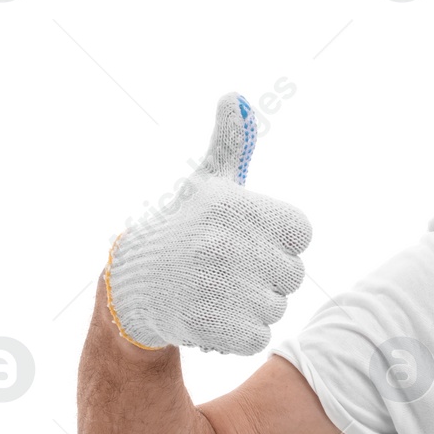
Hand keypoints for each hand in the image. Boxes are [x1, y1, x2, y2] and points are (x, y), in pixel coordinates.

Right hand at [103, 93, 311, 354]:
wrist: (131, 285)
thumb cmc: (183, 227)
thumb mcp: (208, 183)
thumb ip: (232, 144)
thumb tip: (236, 96)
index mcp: (237, 207)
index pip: (302, 233)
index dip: (278, 240)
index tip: (245, 237)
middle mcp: (230, 245)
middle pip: (293, 275)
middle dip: (265, 276)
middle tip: (224, 267)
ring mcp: (223, 289)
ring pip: (276, 308)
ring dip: (251, 307)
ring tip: (213, 290)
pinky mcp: (216, 328)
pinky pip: (258, 338)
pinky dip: (238, 334)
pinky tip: (209, 315)